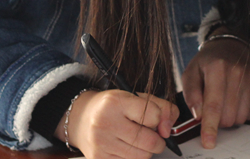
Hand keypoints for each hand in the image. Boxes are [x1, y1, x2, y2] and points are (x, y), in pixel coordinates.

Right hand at [57, 89, 176, 158]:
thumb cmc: (112, 107)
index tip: (154, 119)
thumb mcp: (137, 97)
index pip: (154, 116)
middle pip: (150, 141)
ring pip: (142, 156)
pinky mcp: (99, 158)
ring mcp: (101, 143)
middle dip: (158, 141)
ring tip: (138, 140)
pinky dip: (133, 157)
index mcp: (116, 102)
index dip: (159, 119)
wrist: (81, 118)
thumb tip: (167, 130)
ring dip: (146, 150)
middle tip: (153, 135)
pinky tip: (126, 147)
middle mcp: (105, 122)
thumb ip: (162, 108)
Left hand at [182, 34, 249, 148]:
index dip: (210, 126)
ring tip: (224, 102)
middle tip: (212, 108)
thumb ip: (191, 93)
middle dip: (218, 120)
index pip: (214, 104)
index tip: (209, 141)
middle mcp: (238, 72)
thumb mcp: (191, 72)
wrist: (232, 45)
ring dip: (231, 116)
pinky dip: (243, 112)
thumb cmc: (208, 61)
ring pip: (242, 117)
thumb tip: (199, 115)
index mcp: (217, 67)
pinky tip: (236, 100)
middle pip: (228, 115)